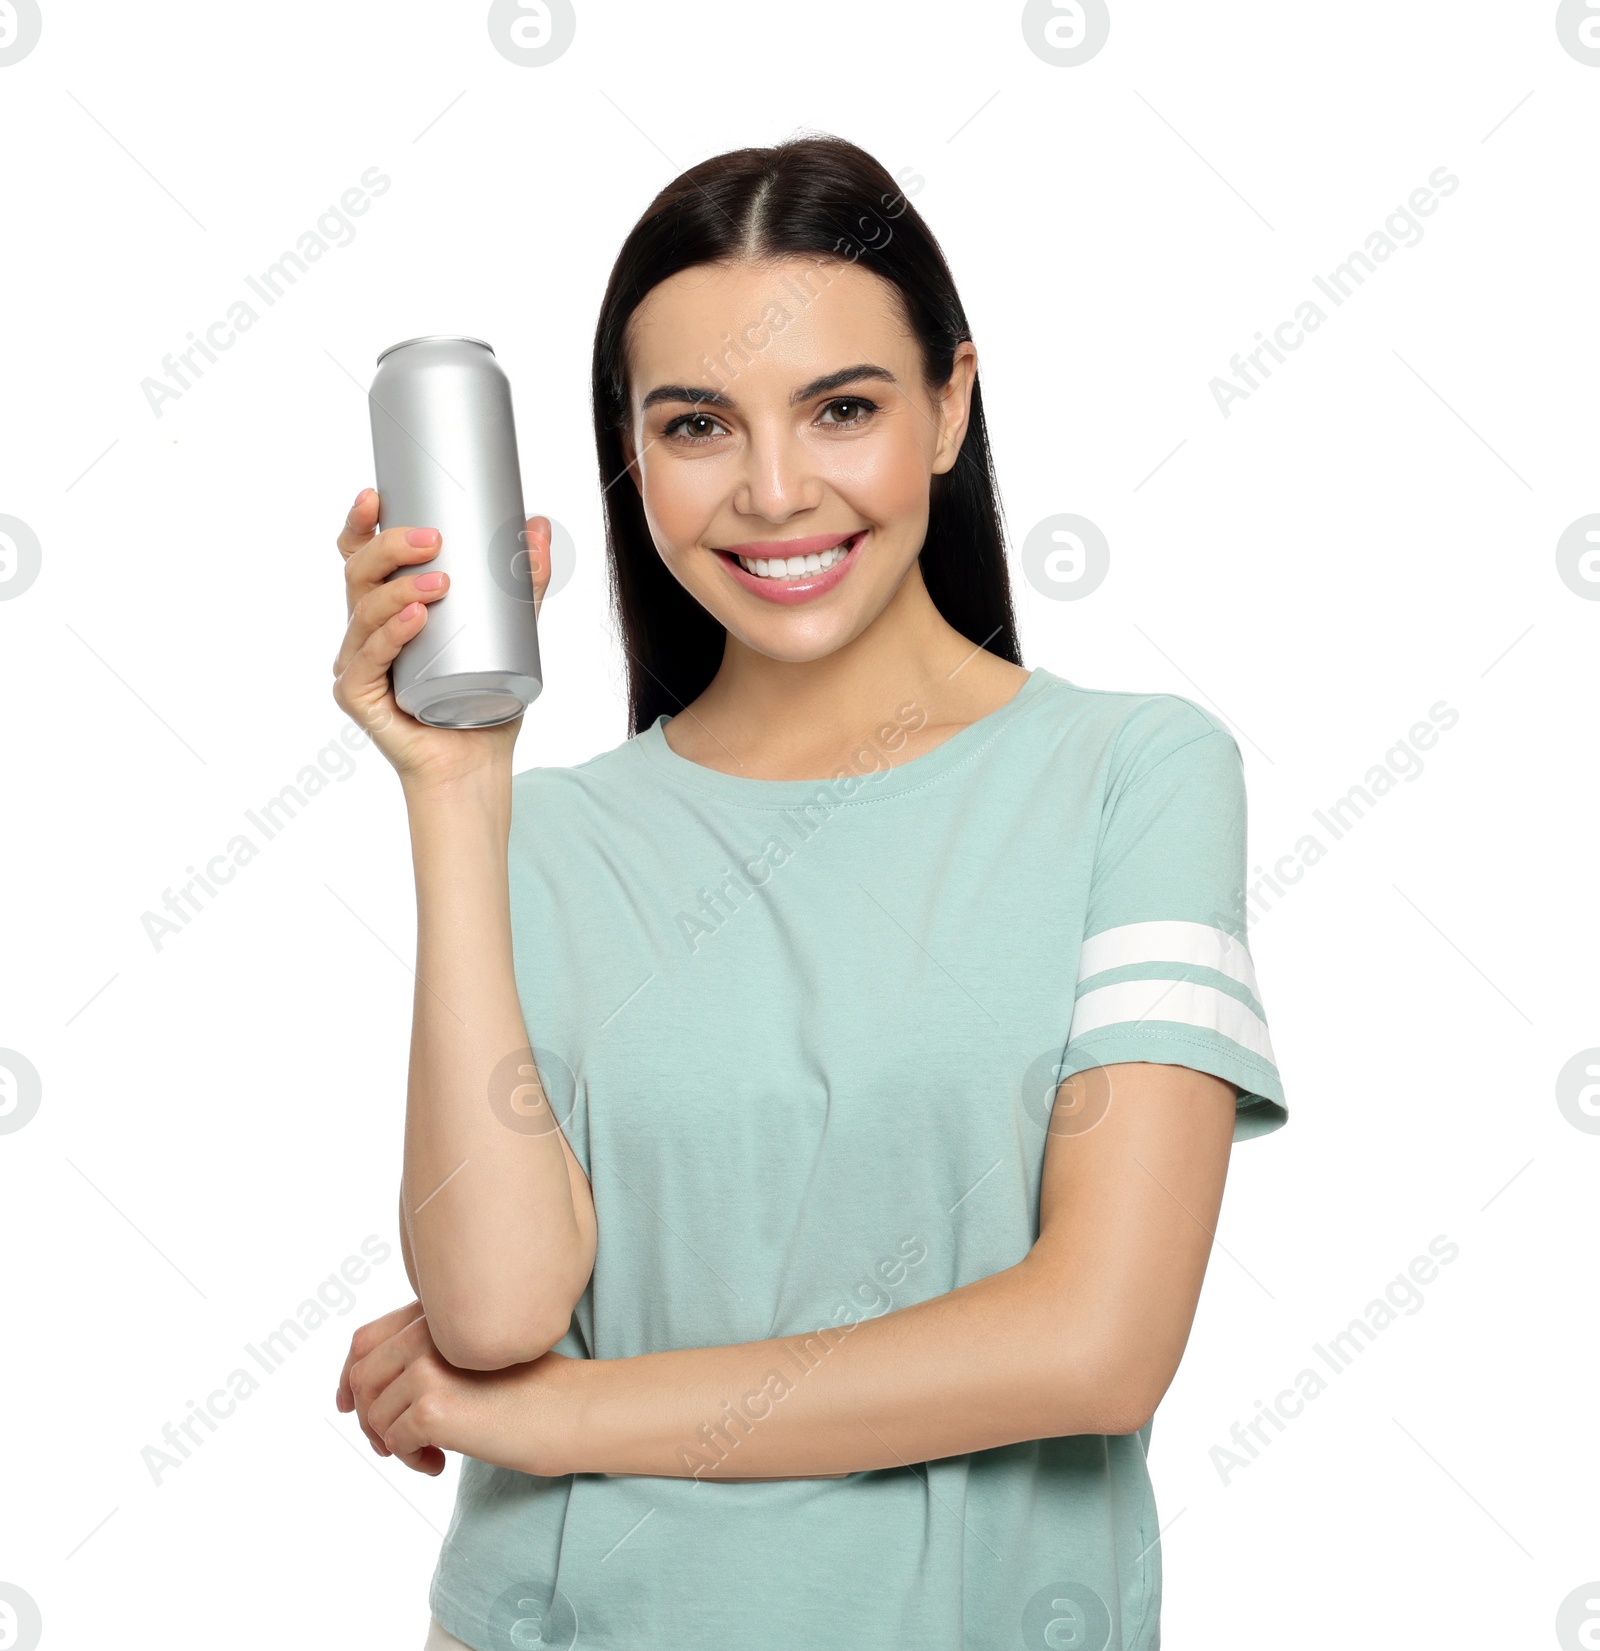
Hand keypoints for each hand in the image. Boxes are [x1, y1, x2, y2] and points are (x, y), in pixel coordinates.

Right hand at [331, 490, 552, 792]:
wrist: (476, 764)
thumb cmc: (482, 700)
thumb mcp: (512, 632)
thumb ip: (523, 583)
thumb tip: (537, 525)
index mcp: (388, 608)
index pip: (362, 557)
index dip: (361, 524)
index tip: (376, 495)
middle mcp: (365, 632)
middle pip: (359, 575)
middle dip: (390, 549)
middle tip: (433, 539)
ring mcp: (358, 664)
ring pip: (364, 614)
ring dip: (399, 591)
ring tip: (441, 582)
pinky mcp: (360, 697)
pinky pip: (368, 661)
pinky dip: (391, 638)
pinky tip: (414, 621)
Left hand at [336, 1298, 578, 1477]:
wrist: (567, 1411)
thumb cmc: (523, 1389)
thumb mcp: (467, 1358)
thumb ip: (419, 1356)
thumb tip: (351, 1393)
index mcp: (437, 1312)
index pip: (364, 1340)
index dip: (348, 1378)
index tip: (348, 1407)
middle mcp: (429, 1330)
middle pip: (362, 1380)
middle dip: (369, 1419)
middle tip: (395, 1447)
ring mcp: (428, 1365)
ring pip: (375, 1415)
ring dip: (394, 1444)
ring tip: (431, 1454)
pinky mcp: (432, 1406)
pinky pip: (394, 1442)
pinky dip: (411, 1461)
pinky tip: (441, 1464)